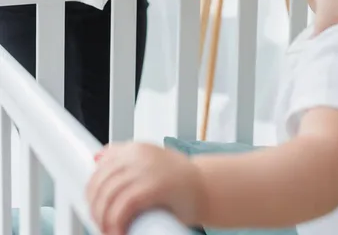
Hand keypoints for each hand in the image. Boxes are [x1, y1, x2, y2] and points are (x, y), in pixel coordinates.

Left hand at [87, 143, 203, 234]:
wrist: (207, 188)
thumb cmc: (179, 181)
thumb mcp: (149, 161)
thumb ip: (126, 157)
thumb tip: (96, 157)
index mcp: (135, 148)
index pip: (101, 168)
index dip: (92, 193)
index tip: (96, 210)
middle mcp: (138, 155)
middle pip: (102, 183)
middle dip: (96, 210)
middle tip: (102, 227)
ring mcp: (146, 169)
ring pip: (109, 196)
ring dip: (104, 220)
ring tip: (111, 233)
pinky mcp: (153, 186)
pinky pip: (123, 206)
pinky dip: (116, 223)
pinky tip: (119, 233)